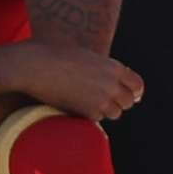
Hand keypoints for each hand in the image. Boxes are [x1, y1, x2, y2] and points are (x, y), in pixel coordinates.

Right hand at [13, 41, 145, 121]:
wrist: (35, 66)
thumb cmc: (54, 54)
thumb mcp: (86, 55)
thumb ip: (102, 67)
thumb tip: (110, 79)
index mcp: (113, 66)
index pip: (137, 84)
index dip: (134, 91)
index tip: (129, 94)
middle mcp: (111, 84)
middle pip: (128, 101)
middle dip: (119, 101)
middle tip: (106, 99)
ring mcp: (101, 100)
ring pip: (115, 113)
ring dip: (106, 109)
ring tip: (90, 102)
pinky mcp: (87, 112)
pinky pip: (97, 118)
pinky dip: (91, 115)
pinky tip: (78, 105)